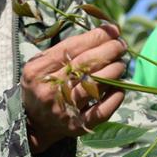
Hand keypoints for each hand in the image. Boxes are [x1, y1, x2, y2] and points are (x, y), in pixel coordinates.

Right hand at [21, 24, 126, 151]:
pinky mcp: (77, 126)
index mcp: (38, 71)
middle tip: (121, 45)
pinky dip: (115, 96)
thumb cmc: (43, 84)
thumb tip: (105, 32)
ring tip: (121, 64)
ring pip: (96, 85)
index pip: (71, 48)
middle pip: (86, 64)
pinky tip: (120, 87)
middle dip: (109, 50)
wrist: (35, 123)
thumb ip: (67, 47)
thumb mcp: (42, 63)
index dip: (96, 37)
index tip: (112, 30)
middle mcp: (49, 90)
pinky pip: (102, 110)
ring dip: (115, 70)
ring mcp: (64, 110)